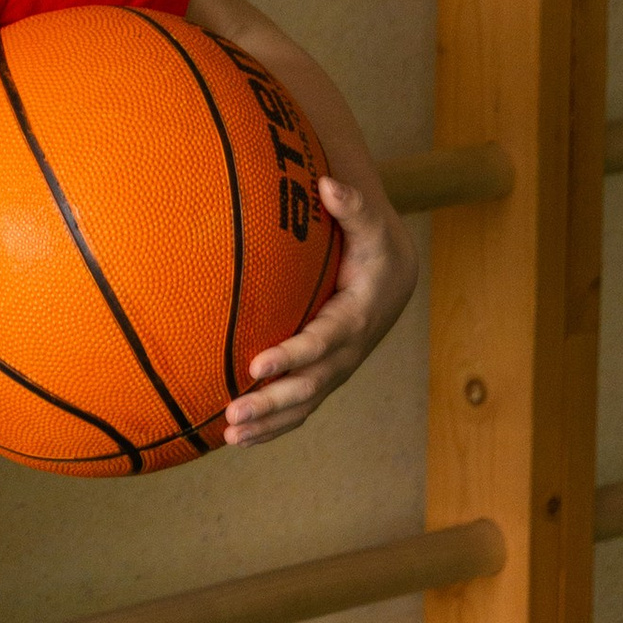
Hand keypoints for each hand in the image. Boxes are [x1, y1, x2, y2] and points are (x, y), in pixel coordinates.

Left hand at [222, 175, 416, 445]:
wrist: (392, 280)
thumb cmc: (374, 249)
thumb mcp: (371, 226)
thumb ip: (353, 208)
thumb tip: (328, 184)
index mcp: (356, 318)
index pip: (322, 343)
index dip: (292, 357)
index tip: (256, 366)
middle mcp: (347, 353)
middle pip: (309, 386)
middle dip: (272, 403)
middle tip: (233, 413)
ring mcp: (336, 371)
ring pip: (303, 406)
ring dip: (268, 424)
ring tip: (229, 435)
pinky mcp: (324, 378)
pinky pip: (299, 409)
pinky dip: (272, 427)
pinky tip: (238, 438)